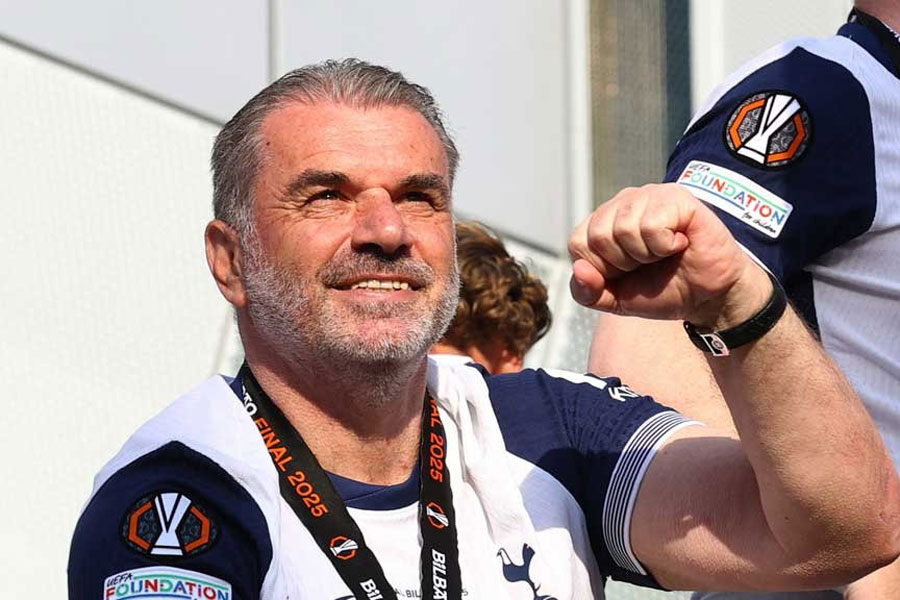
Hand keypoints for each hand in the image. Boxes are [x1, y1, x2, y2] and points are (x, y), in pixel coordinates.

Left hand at [567, 184, 768, 327]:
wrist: (709, 297)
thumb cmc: (663, 290)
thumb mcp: (615, 300)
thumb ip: (587, 292)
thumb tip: (579, 270)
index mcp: (603, 222)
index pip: (577, 244)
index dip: (602, 269)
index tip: (627, 272)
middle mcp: (622, 202)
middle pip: (598, 235)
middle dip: (624, 263)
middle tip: (649, 262)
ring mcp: (649, 195)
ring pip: (623, 229)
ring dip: (647, 254)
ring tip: (664, 252)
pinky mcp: (676, 196)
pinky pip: (651, 225)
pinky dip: (665, 246)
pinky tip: (680, 243)